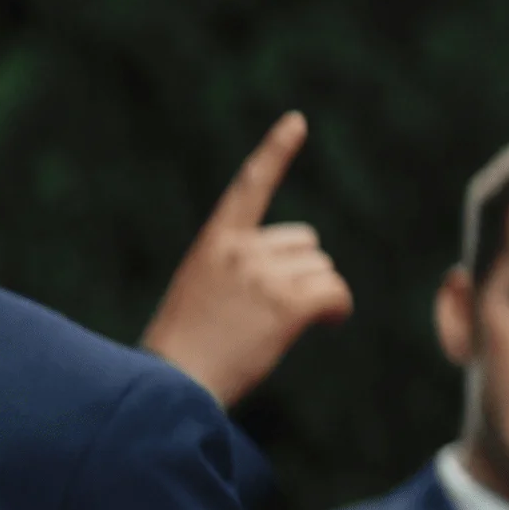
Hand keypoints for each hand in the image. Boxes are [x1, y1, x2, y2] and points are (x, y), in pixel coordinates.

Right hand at [142, 112, 353, 405]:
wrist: (171, 388)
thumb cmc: (187, 350)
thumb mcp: (203, 291)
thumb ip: (241, 267)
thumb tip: (304, 264)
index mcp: (214, 243)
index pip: (249, 186)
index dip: (275, 152)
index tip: (297, 121)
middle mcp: (240, 250)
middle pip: (307, 244)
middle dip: (302, 273)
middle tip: (269, 312)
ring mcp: (264, 275)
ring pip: (324, 271)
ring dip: (317, 297)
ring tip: (276, 328)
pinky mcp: (288, 303)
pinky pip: (337, 293)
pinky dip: (337, 311)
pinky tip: (321, 326)